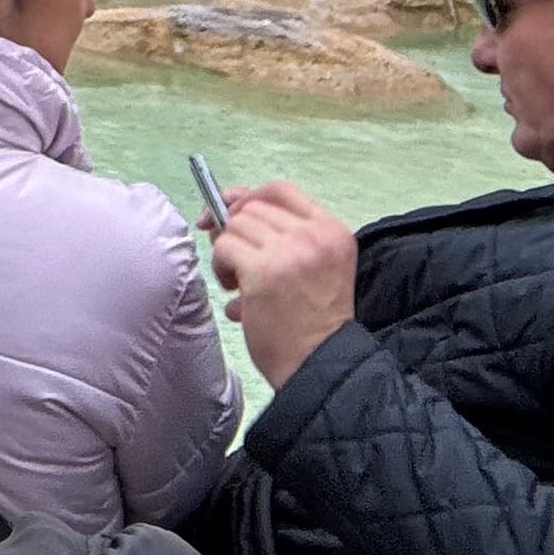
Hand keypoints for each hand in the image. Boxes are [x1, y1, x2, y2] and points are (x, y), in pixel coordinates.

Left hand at [208, 182, 356, 389]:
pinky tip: (237, 293)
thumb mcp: (313, 267)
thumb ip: (279, 235)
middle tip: (237, 262)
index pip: (280, 190)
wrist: (320, 364)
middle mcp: (314, 235)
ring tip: (242, 284)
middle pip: (251, 208)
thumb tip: (222, 204)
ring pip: (234, 227)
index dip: (248, 196)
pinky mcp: (264, 271)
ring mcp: (290, 251)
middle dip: (234, 231)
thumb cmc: (311, 321)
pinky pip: (223, 248)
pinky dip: (221, 268)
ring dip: (228, 254)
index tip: (228, 211)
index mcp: (332, 230)